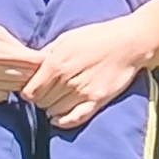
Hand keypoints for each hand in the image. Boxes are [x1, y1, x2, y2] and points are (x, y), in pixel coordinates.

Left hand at [22, 15, 155, 130]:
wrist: (130, 42)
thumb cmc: (97, 36)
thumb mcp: (67, 38)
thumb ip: (47, 53)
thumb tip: (30, 66)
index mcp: (56, 62)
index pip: (30, 91)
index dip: (28, 91)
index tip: (33, 88)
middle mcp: (67, 79)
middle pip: (41, 103)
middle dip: (40, 99)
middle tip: (46, 93)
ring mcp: (83, 92)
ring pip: (54, 112)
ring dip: (52, 108)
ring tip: (56, 100)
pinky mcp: (97, 101)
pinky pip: (74, 119)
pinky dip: (63, 121)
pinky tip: (59, 118)